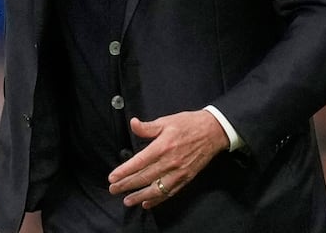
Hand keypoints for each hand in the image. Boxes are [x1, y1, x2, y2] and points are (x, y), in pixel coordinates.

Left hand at [107, 110, 228, 208]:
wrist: (213, 132)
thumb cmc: (188, 124)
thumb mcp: (166, 121)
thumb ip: (148, 127)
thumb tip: (133, 123)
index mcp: (163, 146)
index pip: (139, 162)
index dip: (125, 171)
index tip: (112, 177)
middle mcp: (170, 162)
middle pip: (144, 177)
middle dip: (127, 185)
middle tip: (113, 189)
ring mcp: (178, 172)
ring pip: (156, 189)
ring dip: (140, 196)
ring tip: (127, 201)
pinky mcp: (186, 178)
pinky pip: (169, 192)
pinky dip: (158, 199)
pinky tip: (147, 203)